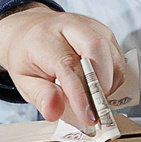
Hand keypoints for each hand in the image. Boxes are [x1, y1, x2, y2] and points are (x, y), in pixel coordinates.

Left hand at [0, 6, 137, 126]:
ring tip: (98, 98)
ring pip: (111, 51)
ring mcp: (88, 24)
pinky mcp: (102, 30)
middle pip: (96, 46)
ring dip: (111, 80)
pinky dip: (114, 74)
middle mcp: (67, 25)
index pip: (67, 65)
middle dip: (102, 82)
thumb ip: (41, 96)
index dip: (81, 94)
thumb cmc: (27, 58)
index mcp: (42, 39)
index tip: (88, 117)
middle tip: (98, 107)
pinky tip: (102, 86)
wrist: (28, 31)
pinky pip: (117, 53)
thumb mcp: (23, 81)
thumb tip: (54, 112)